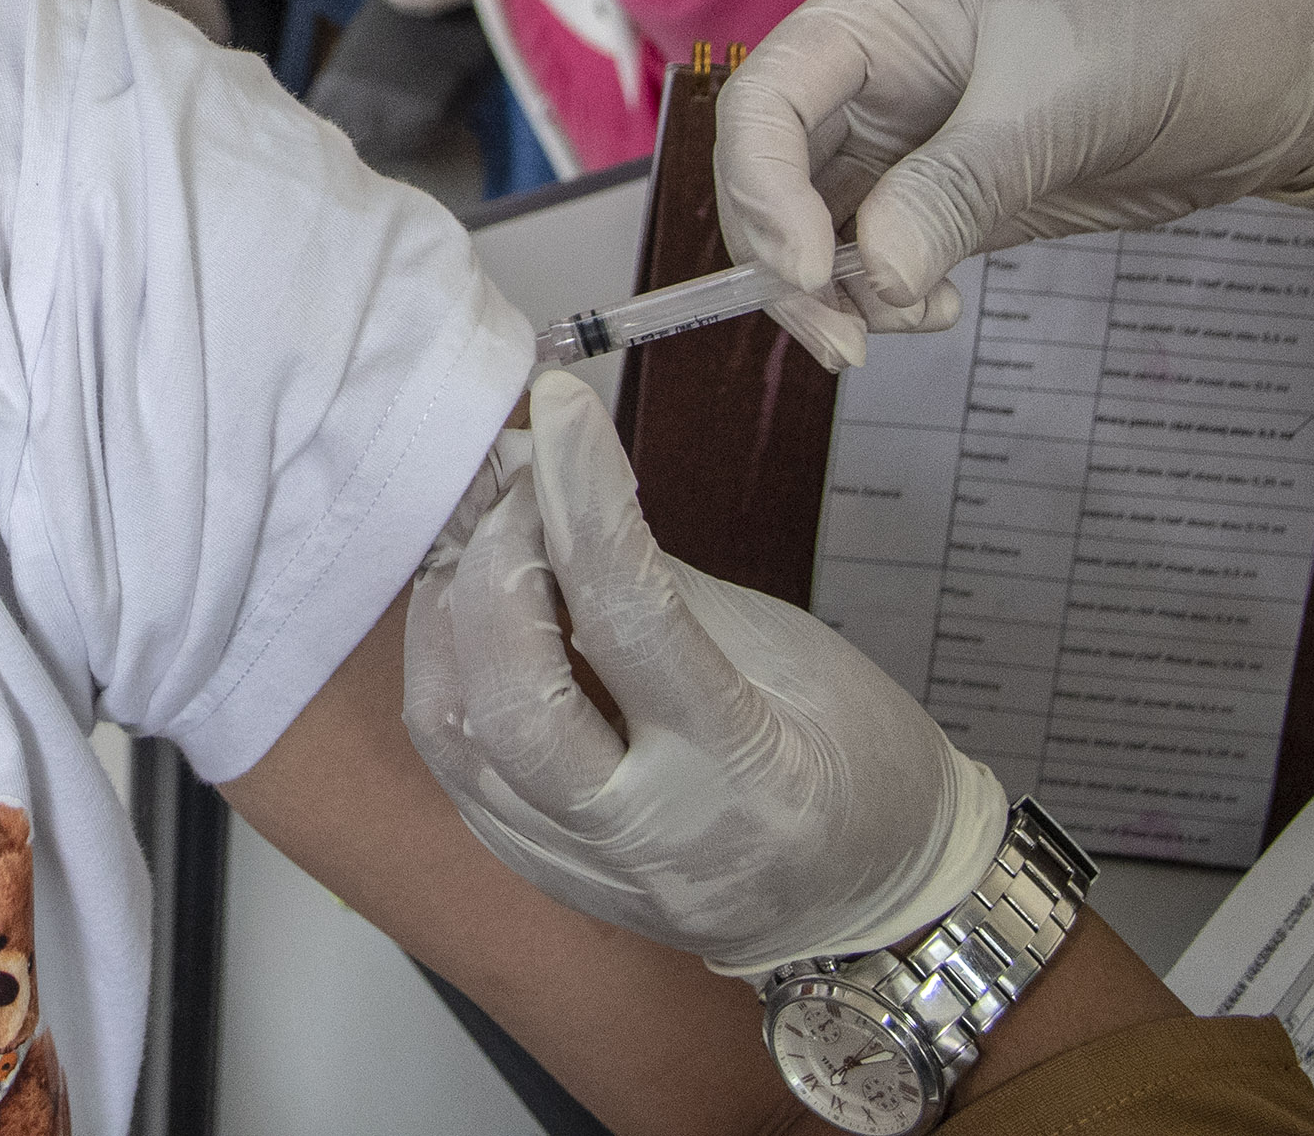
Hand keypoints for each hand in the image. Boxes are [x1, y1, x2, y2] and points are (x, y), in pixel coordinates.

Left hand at [404, 372, 1007, 974]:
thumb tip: (557, 479)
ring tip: (487, 534)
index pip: (631, 619)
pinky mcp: (535, 872)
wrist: (868, 907)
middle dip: (494, 566)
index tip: (559, 407)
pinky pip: (453, 765)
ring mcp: (582, 871)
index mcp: (745, 779)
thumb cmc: (856, 763)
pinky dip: (445, 667)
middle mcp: (651, 841)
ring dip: (447, 612)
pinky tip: (471, 607)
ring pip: (456, 735)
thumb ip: (660, 578)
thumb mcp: (790, 652)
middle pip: (512, 702)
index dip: (582, 496)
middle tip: (522, 484)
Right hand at [715, 0, 1313, 365]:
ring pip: (822, 222)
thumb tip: (872, 280)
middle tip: (844, 342)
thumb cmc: (1187, 22)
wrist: (1305, 53)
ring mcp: (921, 135)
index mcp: (884, 7)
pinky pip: (886, 252)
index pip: (767, 96)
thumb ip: (960, 186)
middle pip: (775, 170)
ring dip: (838, 290)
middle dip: (789, 259)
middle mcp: (882, 69)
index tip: (806, 271)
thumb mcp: (1069, 97)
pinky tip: (934, 312)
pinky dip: (889, 296)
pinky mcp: (965, 192)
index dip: (758, 186)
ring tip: (901, 328)